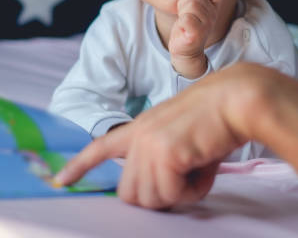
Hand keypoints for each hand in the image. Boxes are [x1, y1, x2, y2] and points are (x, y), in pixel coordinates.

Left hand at [53, 63, 267, 208]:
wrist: (237, 98)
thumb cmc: (218, 118)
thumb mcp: (180, 137)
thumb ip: (162, 159)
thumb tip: (161, 190)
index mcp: (140, 127)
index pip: (100, 147)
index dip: (79, 167)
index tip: (60, 181)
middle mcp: (138, 135)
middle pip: (129, 194)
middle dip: (157, 197)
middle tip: (185, 180)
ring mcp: (149, 143)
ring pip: (150, 198)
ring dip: (178, 194)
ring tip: (198, 169)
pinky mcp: (165, 153)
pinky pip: (172, 194)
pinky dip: (193, 191)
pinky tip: (204, 167)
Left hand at [168, 0, 223, 78]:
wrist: (184, 50)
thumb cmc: (186, 24)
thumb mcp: (192, 4)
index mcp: (213, 5)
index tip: (194, 2)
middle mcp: (213, 14)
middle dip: (184, 3)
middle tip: (185, 15)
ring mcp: (206, 25)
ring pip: (190, 4)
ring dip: (181, 12)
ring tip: (184, 21)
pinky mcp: (196, 35)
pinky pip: (186, 19)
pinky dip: (180, 23)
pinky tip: (183, 29)